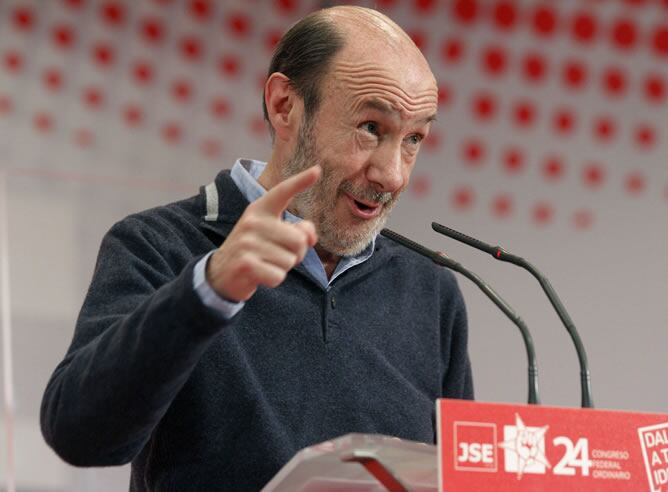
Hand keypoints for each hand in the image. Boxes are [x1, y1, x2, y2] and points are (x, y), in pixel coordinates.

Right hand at [206, 165, 320, 301]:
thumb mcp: (272, 235)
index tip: (318, 170)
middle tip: (277, 255)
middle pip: (299, 241)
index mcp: (260, 209)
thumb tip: (310, 237)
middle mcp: (253, 222)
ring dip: (283, 268)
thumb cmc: (255, 250)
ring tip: (265, 263)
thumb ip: (296, 232)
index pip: (282, 192)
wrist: (220, 273)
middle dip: (296, 254)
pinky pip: (278, 276)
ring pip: (290, 261)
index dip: (300, 181)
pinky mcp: (246, 264)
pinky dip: (274, 280)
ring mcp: (247, 242)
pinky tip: (260, 275)